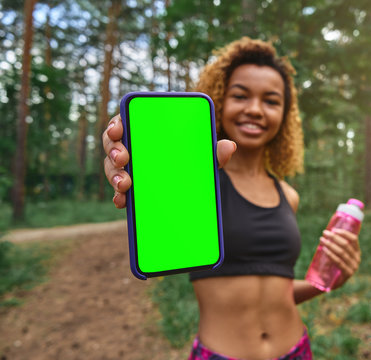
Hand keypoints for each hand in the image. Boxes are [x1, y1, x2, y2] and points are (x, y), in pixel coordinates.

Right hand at [102, 114, 236, 208]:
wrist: (190, 185)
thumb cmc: (192, 160)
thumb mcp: (204, 156)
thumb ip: (214, 151)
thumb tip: (230, 147)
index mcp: (147, 131)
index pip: (125, 121)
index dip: (116, 124)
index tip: (118, 130)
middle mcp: (133, 146)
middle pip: (113, 144)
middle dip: (113, 151)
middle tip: (123, 159)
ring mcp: (129, 167)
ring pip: (112, 167)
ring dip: (114, 175)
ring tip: (124, 184)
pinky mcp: (130, 187)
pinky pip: (119, 191)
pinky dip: (119, 197)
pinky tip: (123, 202)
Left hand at [319, 228, 360, 289]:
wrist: (330, 282)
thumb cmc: (333, 264)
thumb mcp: (337, 253)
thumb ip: (337, 244)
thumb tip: (330, 230)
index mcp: (357, 252)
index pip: (354, 239)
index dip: (344, 233)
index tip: (334, 229)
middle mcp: (357, 259)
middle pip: (346, 245)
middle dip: (334, 237)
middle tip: (324, 233)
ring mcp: (353, 267)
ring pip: (341, 252)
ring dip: (331, 244)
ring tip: (322, 240)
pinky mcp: (347, 274)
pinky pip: (338, 262)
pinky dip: (331, 254)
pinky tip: (324, 249)